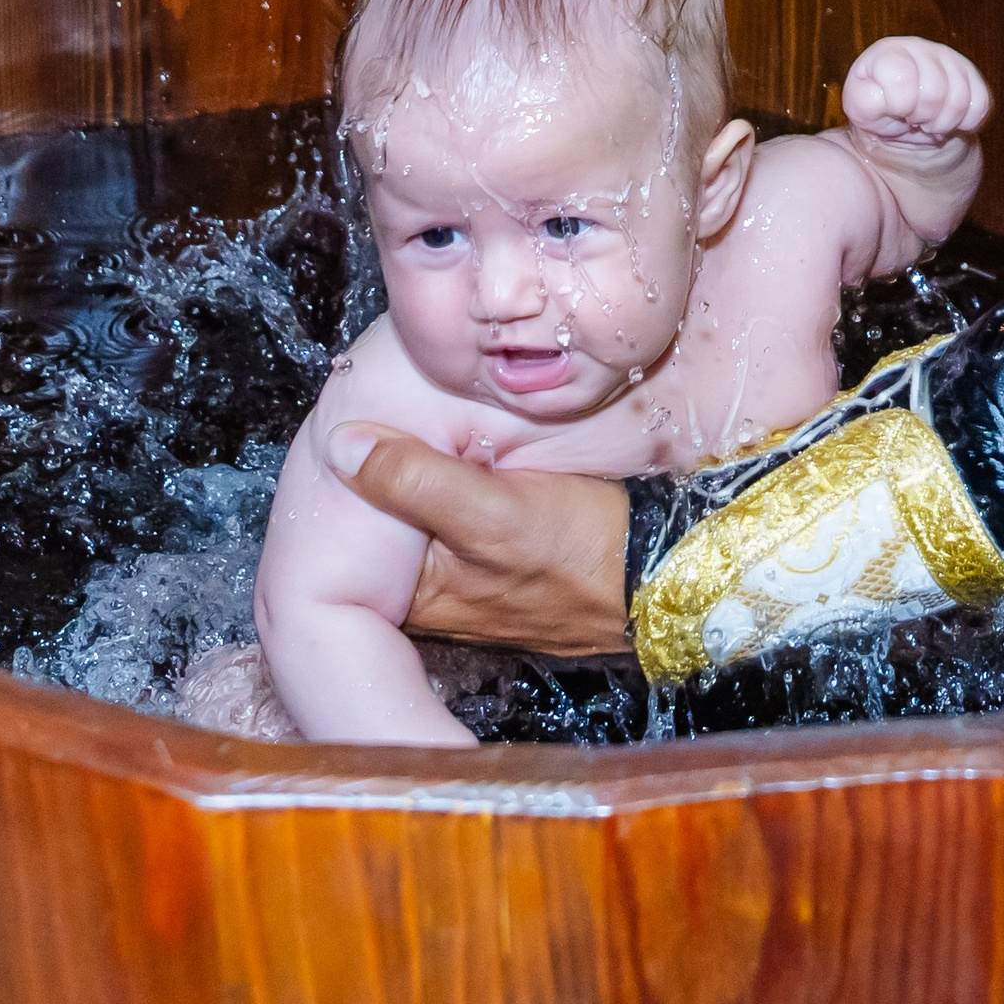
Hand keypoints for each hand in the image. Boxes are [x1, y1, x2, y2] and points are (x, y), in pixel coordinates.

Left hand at [326, 422, 631, 652]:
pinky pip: (451, 512)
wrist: (666, 573)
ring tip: (403, 412)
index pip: (345, 537)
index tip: (339, 424)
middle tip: (367, 406)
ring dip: (413, 469)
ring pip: (414, 513)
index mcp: (413, 598)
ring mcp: (463, 580)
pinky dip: (448, 477)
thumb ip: (416, 481)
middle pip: (376, 524)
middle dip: (373, 469)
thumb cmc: (584, 555)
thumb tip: (340, 445)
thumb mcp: (494, 515)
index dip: (337, 479)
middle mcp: (429, 597)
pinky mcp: (495, 559)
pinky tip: (459, 444)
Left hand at [842, 37, 991, 148]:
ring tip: (928, 122)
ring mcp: (948, 58)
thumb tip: (887, 97)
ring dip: (942, 123)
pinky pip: (980, 104)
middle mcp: (919, 48)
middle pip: (935, 91)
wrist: (902, 121)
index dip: (901, 104)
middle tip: (913, 120)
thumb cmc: (878, 110)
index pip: (903, 77)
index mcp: (887, 52)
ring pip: (959, 100)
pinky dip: (965, 123)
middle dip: (922, 117)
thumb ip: (866, 101)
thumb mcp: (860, 108)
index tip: (895, 110)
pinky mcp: (972, 75)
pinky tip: (948, 119)